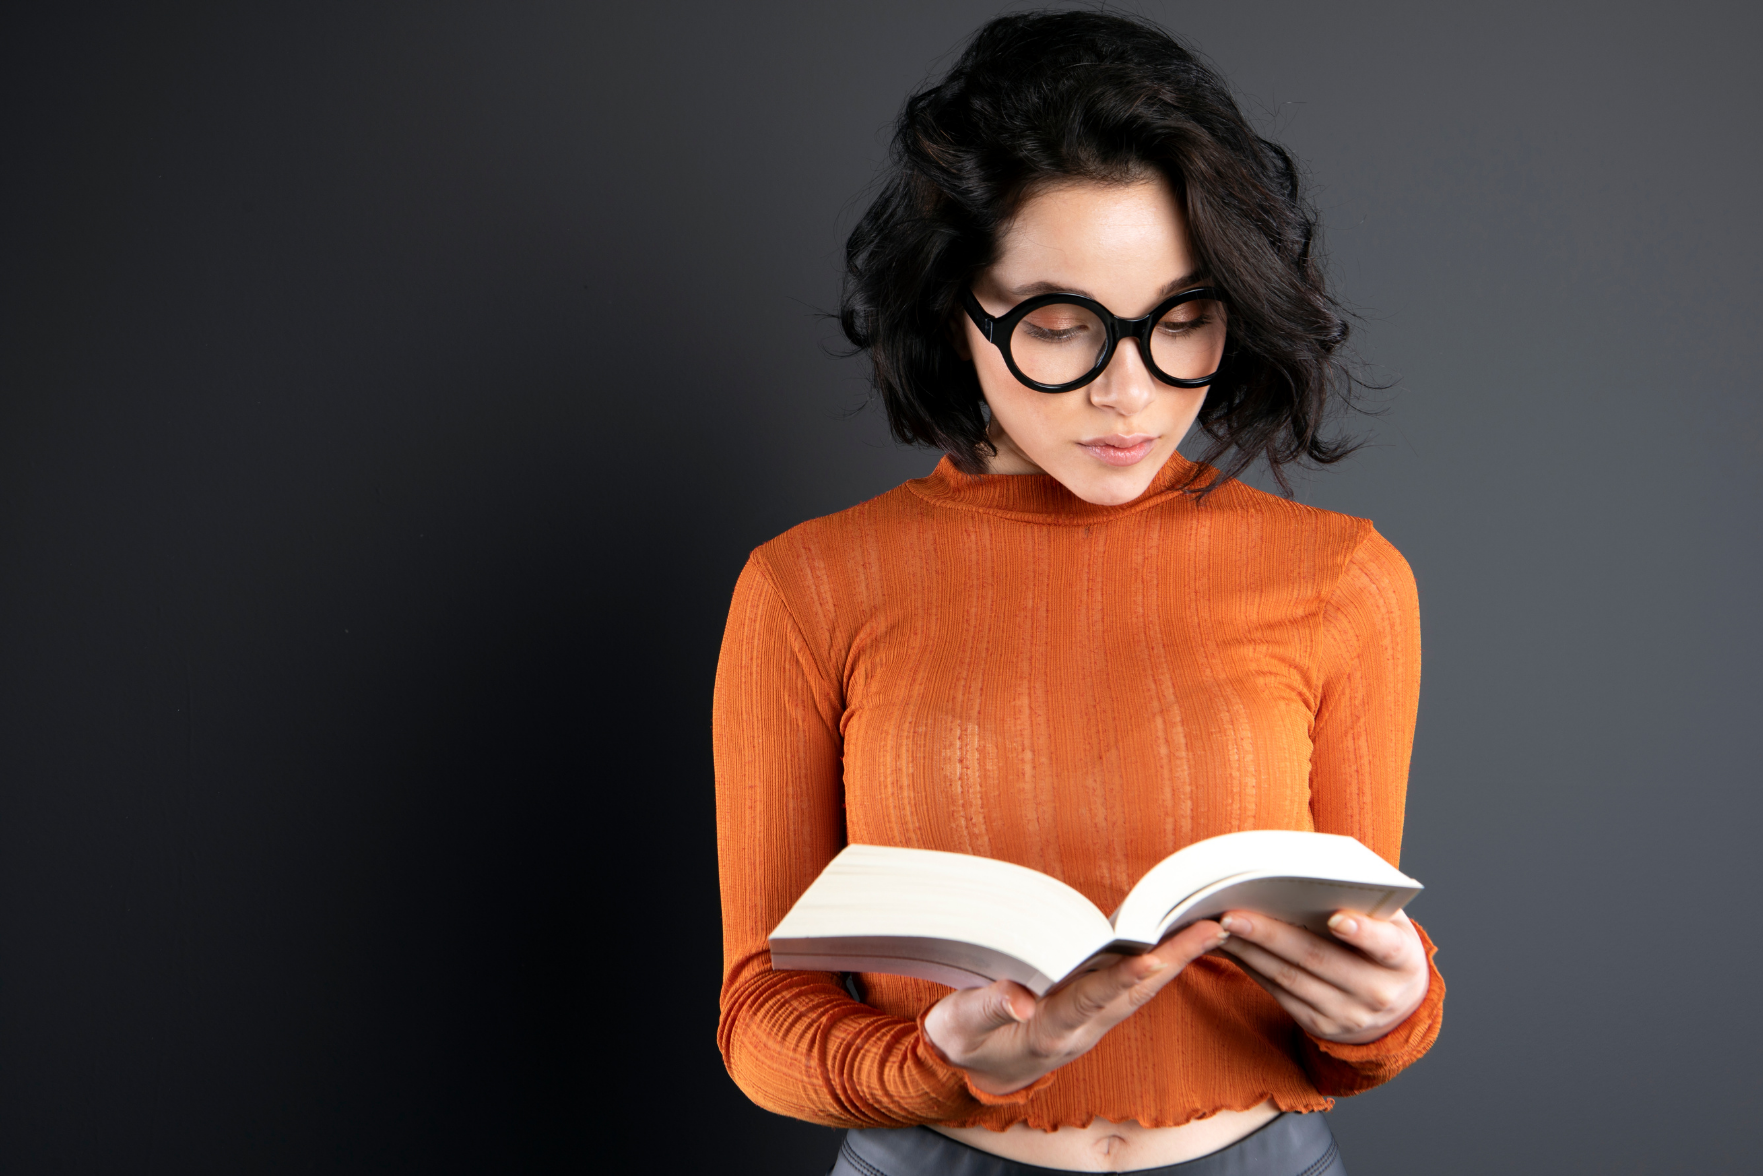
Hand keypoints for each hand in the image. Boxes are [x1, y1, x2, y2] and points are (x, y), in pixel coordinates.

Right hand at [922, 920, 1227, 1095]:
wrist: (971, 1073)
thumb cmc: (964, 1042)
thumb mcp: (962, 1025)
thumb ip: (988, 1007)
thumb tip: (1020, 998)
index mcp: (1050, 1032)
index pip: (1091, 1000)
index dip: (1120, 978)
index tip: (1151, 956)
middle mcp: (1080, 1028)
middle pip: (1134, 993)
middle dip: (1173, 961)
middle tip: (1212, 930)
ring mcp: (1088, 1021)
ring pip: (1139, 990)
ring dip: (1175, 961)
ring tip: (1209, 930)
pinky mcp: (1088, 1010)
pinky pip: (1129, 987)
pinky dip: (1157, 964)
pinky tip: (1175, 944)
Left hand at [1213, 909, 1428, 1044]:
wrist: (1396, 1008)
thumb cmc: (1385, 946)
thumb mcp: (1393, 924)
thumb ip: (1366, 901)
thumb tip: (1312, 873)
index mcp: (1402, 960)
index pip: (1384, 946)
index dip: (1362, 932)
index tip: (1336, 918)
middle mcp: (1377, 992)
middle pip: (1318, 959)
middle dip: (1272, 935)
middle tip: (1233, 914)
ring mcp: (1346, 1014)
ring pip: (1289, 978)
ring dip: (1249, 951)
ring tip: (1219, 926)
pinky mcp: (1318, 1025)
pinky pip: (1278, 993)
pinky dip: (1250, 967)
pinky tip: (1228, 946)